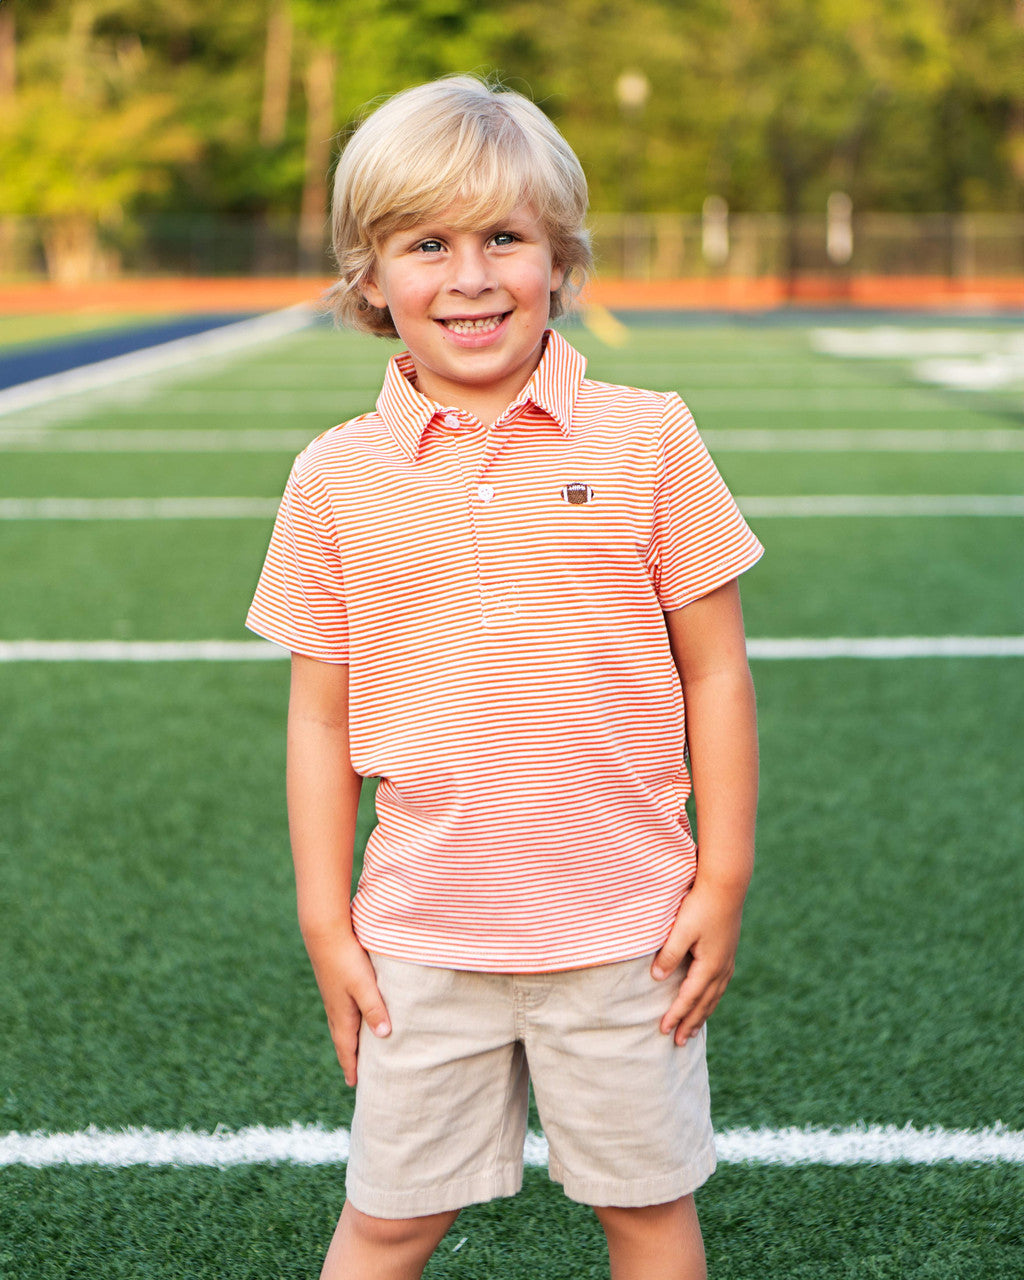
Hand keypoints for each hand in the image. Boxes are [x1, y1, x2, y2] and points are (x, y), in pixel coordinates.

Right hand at [305, 931, 390, 1085]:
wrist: (324, 933)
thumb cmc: (346, 959)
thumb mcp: (365, 986)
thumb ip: (375, 1009)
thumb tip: (384, 1036)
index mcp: (342, 1015)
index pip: (347, 1048)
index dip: (351, 1066)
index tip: (354, 1084)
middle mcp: (335, 1009)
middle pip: (342, 1040)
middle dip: (349, 1058)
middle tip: (354, 1075)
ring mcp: (333, 996)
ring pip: (341, 1025)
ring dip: (348, 1040)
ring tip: (355, 1051)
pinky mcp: (335, 984)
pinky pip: (341, 1012)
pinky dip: (348, 1023)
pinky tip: (353, 1016)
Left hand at [650, 885, 743, 1044]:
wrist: (727, 885)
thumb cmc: (701, 905)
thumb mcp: (681, 930)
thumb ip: (669, 954)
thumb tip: (657, 978)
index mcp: (709, 966)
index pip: (688, 998)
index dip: (675, 1015)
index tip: (663, 1030)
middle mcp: (721, 968)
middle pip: (704, 1003)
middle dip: (690, 1023)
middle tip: (679, 1042)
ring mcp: (727, 961)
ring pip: (714, 996)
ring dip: (703, 1014)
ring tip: (693, 1029)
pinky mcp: (728, 952)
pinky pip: (720, 985)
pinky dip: (711, 998)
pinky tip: (708, 999)